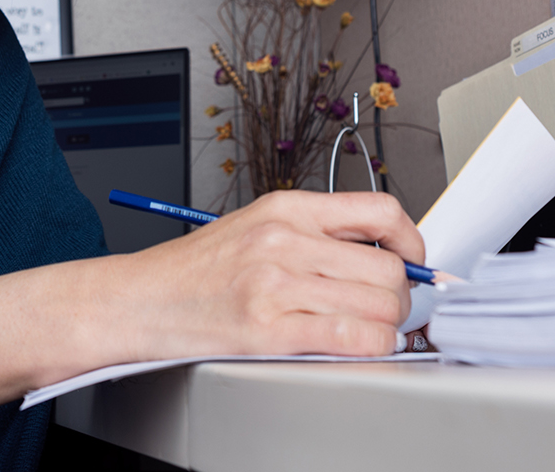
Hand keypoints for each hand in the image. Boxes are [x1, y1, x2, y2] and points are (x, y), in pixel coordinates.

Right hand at [115, 189, 424, 360]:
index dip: (412, 242)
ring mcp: (276, 284)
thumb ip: (316, 233)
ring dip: (388, 326)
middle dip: (401, 296)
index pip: (380, 212)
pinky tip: (358, 345)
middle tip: (391, 308)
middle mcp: (284, 240)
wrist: (139, 300)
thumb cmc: (196, 270)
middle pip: (388, 268)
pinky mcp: (268, 329)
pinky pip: (351, 338)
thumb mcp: (257, 226)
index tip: (415, 262)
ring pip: (378, 306)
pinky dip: (370, 347)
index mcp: (286, 208)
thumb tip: (383, 253)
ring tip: (371, 328)